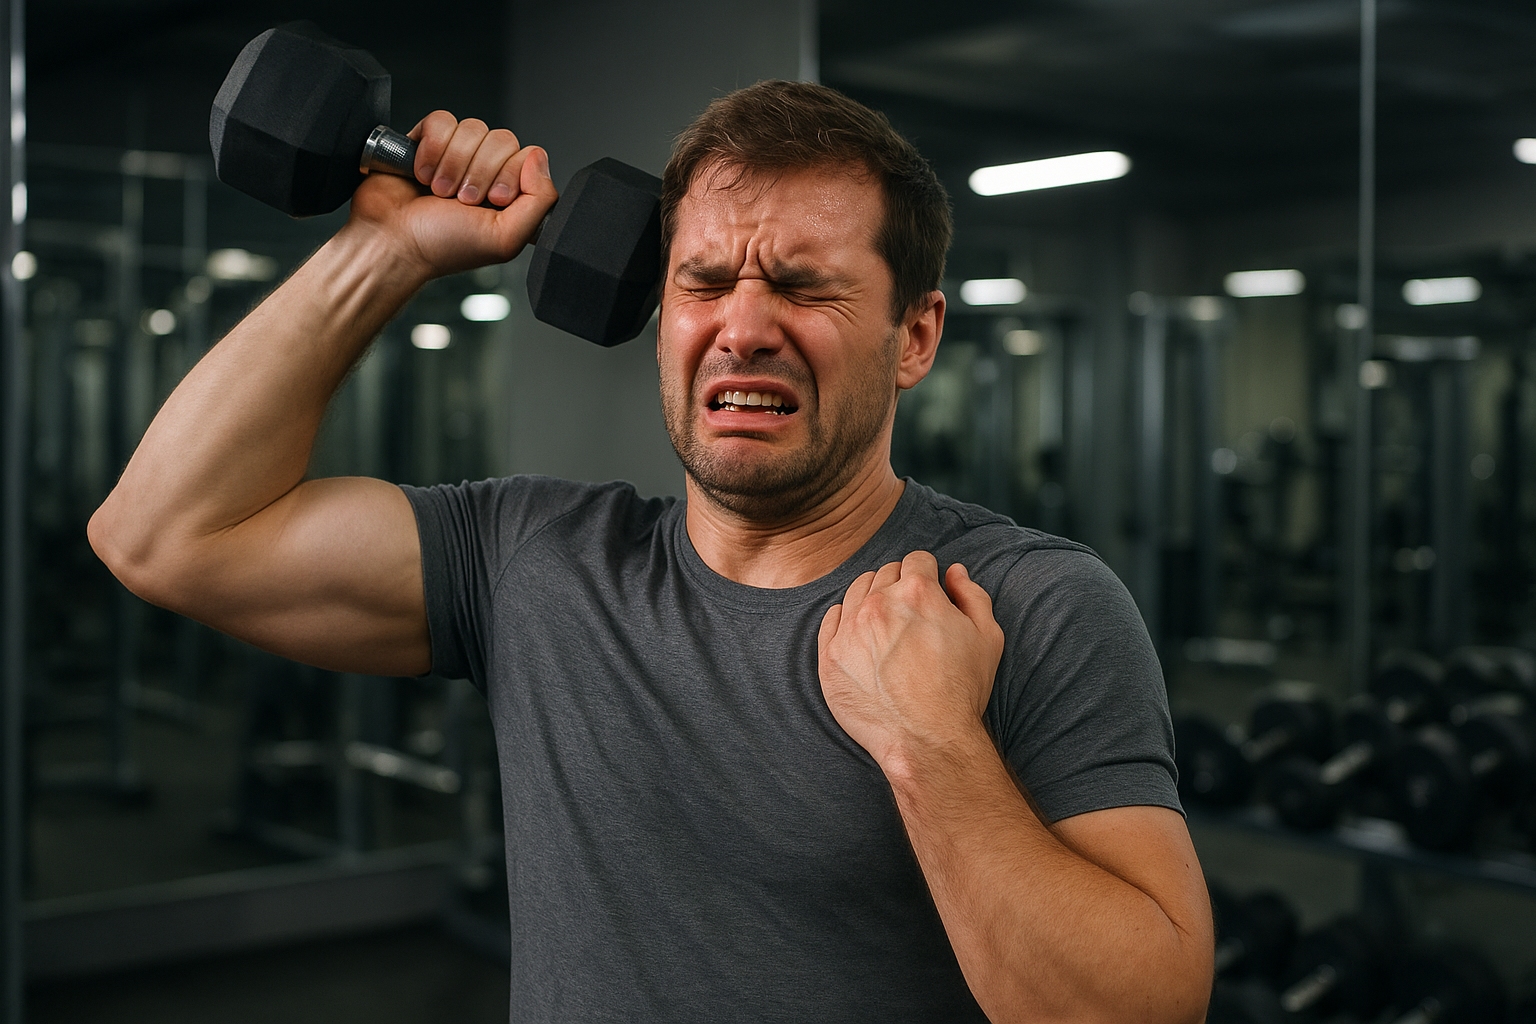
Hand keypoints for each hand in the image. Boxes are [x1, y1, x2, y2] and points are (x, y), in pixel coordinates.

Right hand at [348, 110, 557, 279]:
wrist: (391, 240)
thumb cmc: (443, 246)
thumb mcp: (505, 239)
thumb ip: (539, 201)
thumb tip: (538, 157)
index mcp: (508, 194)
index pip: (528, 156)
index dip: (510, 174)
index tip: (492, 200)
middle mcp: (485, 171)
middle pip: (502, 139)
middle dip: (479, 172)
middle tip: (460, 200)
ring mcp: (456, 154)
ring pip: (473, 128)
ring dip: (454, 164)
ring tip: (438, 191)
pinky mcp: (426, 140)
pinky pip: (442, 120)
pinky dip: (431, 147)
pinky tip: (421, 172)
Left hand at [817, 551, 1004, 768]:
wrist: (927, 739)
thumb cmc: (961, 690)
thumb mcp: (987, 638)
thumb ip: (972, 595)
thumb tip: (954, 572)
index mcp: (918, 591)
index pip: (917, 560)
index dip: (927, 573)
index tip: (928, 591)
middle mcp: (880, 602)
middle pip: (885, 573)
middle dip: (900, 585)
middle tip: (910, 612)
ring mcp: (850, 627)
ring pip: (857, 591)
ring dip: (872, 597)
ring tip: (886, 624)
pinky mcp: (830, 654)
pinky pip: (831, 618)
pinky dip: (845, 619)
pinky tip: (861, 635)